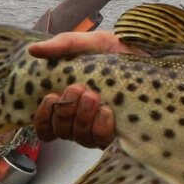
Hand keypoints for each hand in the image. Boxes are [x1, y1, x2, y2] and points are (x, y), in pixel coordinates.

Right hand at [28, 31, 136, 149]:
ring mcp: (102, 128)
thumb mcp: (92, 42)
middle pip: (61, 132)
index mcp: (71, 102)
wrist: (151, 56)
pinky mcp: (122, 133)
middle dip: (66, 110)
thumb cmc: (120, 51)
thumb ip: (64, 45)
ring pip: (79, 138)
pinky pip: (101, 141)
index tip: (52, 96)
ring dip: (82, 117)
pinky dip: (100, 127)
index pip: (45, 127)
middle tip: (79, 88)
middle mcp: (83, 119)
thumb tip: (33, 50)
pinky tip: (107, 110)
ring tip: (93, 96)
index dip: (43, 118)